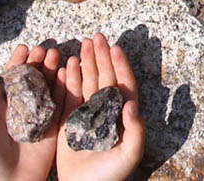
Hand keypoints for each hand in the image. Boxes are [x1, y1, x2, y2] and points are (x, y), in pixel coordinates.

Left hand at [0, 44, 63, 180]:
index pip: (9, 80)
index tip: (24, 48)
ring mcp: (38, 117)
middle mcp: (21, 109)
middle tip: (43, 49)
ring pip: (47, 87)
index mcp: (1, 109)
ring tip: (56, 55)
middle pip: (31, 80)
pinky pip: (60, 104)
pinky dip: (64, 88)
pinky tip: (66, 74)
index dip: (16, 63)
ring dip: (51, 71)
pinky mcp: (52, 126)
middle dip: (37, 63)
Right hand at [57, 33, 144, 180]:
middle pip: (104, 76)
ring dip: (86, 62)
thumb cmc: (111, 175)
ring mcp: (87, 114)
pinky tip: (67, 64)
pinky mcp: (70, 121)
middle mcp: (105, 110)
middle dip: (101, 56)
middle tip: (96, 37)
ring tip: (83, 43)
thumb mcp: (130, 154)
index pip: (122, 84)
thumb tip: (132, 105)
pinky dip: (69, 78)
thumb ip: (135, 130)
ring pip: (88, 81)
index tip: (115, 47)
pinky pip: (69, 94)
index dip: (120, 65)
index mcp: (121, 115)